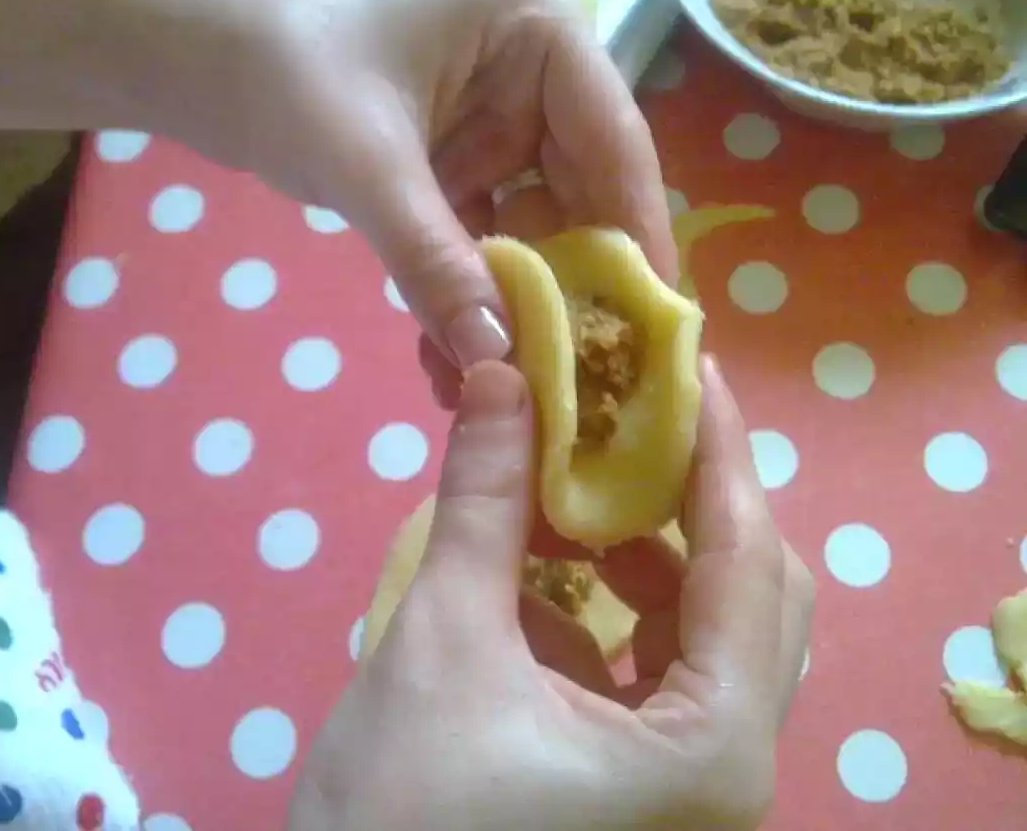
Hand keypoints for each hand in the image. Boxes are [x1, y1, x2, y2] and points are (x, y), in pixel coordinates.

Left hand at [143, 0, 674, 381]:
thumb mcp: (367, 167)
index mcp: (538, 34)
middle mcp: (534, 79)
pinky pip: (483, 244)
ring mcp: (498, 126)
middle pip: (585, 197)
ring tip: (518, 390)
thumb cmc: (284, 76)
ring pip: (534, 231)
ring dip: (517, 308)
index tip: (654, 327)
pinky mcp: (459, 169)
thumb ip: (434, 262)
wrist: (197, 67)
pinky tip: (457, 364)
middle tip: (591, 380)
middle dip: (575, 290)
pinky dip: (470, 299)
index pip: (616, 144)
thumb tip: (497, 362)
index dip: (637, 238)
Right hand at [286, 358, 813, 830]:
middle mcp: (729, 767)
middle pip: (750, 595)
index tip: (688, 364)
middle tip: (630, 418)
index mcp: (712, 746)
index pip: (746, 564)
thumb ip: (482, 501)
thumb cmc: (399, 804)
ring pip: (710, 628)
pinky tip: (552, 563)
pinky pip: (660, 665)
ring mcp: (689, 780)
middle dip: (690, 499)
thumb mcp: (442, 638)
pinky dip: (616, 602)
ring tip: (581, 484)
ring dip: (652, 548)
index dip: (719, 453)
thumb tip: (501, 372)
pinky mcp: (643, 779)